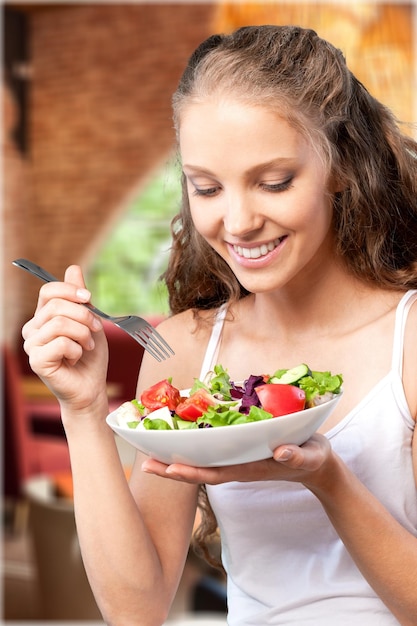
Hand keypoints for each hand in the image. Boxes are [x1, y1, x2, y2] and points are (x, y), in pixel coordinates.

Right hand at [22, 265, 108, 412]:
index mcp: (43, 316)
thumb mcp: (90, 321)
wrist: (91, 387)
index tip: (90, 299)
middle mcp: (32, 329)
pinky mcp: (36, 361)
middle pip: (57, 306)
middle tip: (95, 332)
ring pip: (60, 323)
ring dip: (83, 335)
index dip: (71, 290)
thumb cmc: (90, 357)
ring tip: (87, 347)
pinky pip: (60, 343)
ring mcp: (31, 345)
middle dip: (84, 317)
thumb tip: (73, 268)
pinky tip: (76, 359)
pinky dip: (77, 350)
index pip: (49, 291)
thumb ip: (80, 298)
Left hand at [141, 433, 332, 486]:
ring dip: (175, 458)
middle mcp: (238, 466)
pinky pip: (211, 452)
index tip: (169, 467)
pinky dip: (191, 447)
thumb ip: (297, 456)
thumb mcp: (311, 457)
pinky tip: (176, 439)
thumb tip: (280, 452)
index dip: (192, 471)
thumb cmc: (313, 459)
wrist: (316, 466)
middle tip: (143, 464)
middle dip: (172, 468)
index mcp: (250, 468)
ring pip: (201, 462)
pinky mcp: (238, 452)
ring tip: (148, 454)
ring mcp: (237, 460)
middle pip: (200, 470)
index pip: (216, 473)